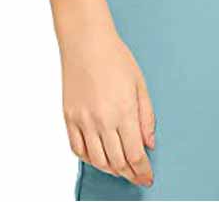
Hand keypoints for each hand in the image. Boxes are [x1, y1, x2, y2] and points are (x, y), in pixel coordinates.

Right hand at [60, 22, 155, 188]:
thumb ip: (146, 116)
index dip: (142, 171)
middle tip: (137, 177)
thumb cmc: (115, 57)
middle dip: (130, 174)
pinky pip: (77, 149)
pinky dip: (90, 159)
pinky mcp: (68, 117)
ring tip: (121, 169)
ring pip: (97, 160)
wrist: (86, 41)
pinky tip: (99, 158)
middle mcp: (102, 120)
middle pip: (117, 162)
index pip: (134, 154)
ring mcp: (82, 120)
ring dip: (111, 169)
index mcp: (123, 111)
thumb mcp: (140, 83)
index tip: (147, 177)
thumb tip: (149, 143)